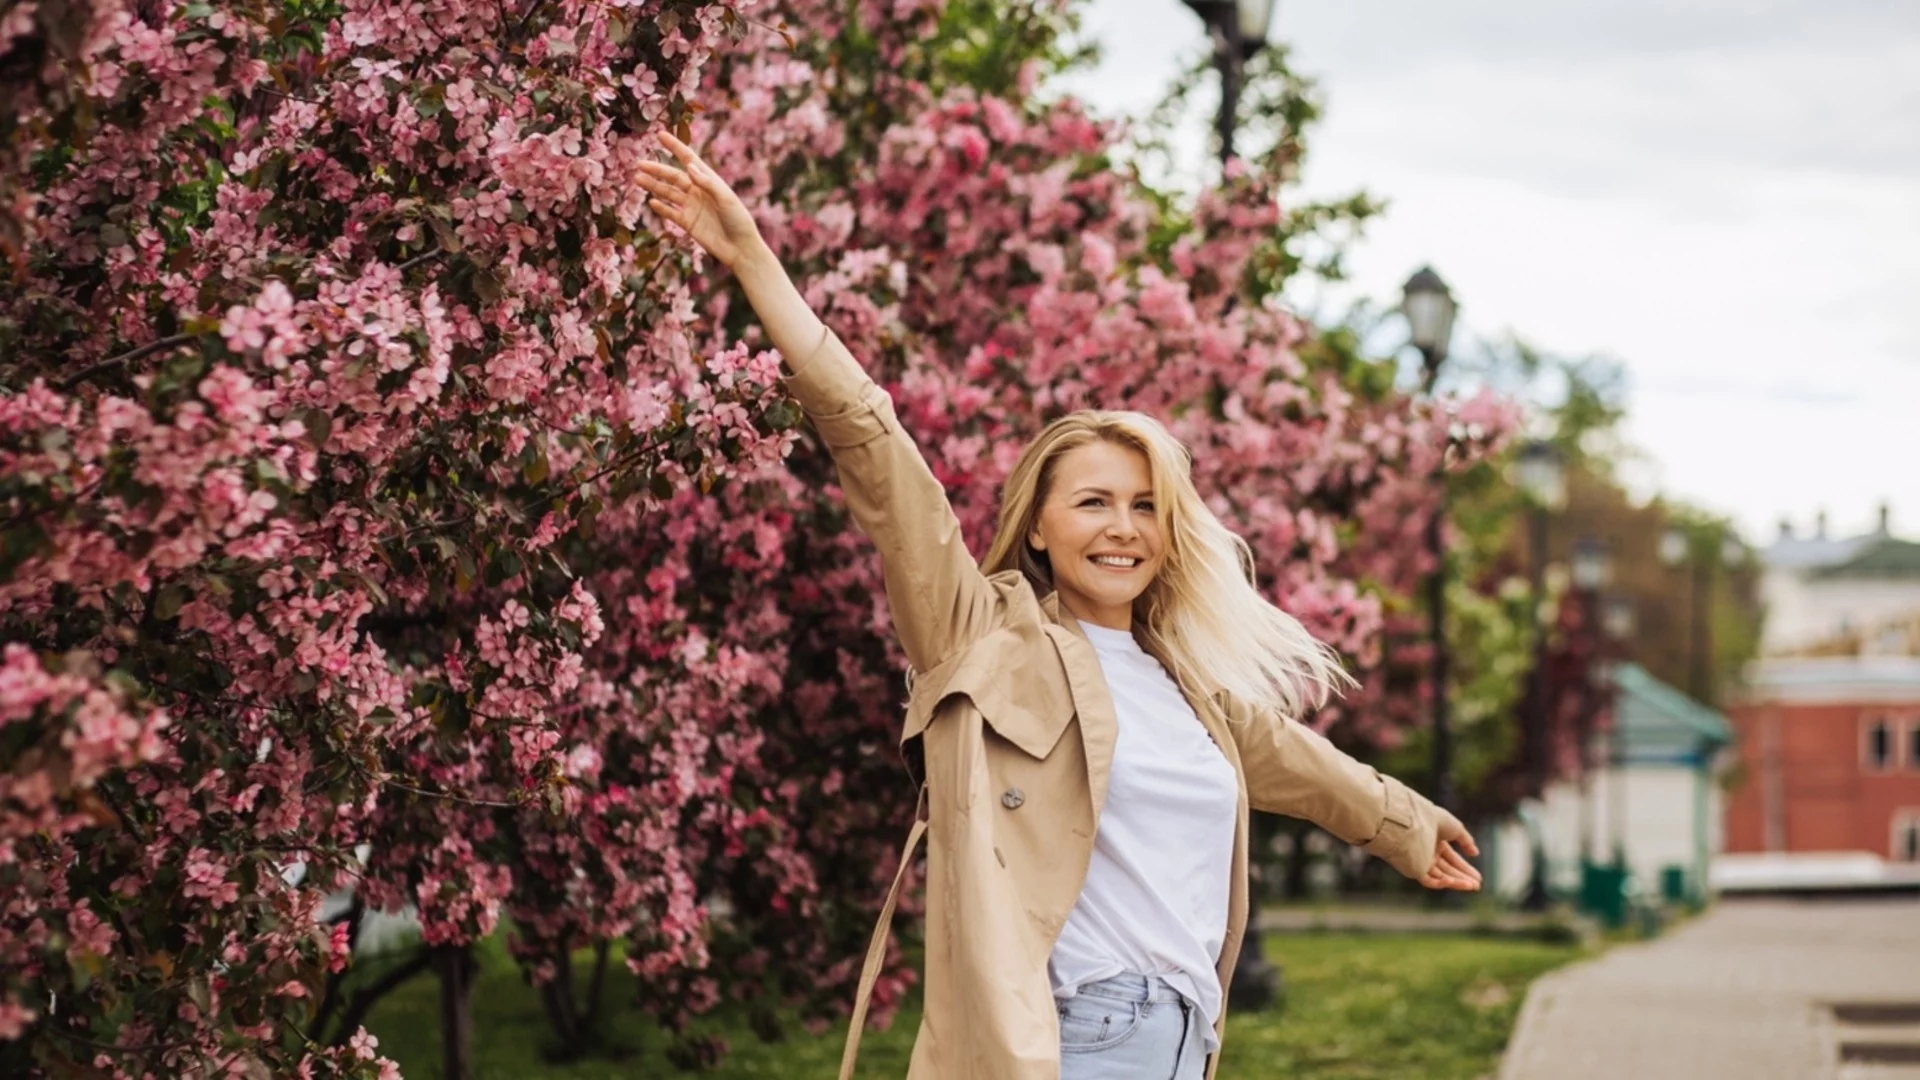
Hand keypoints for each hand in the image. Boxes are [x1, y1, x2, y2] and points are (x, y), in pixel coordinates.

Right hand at [634, 131, 764, 269]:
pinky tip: (651, 201)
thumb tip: (688, 166)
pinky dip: (661, 207)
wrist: (740, 249)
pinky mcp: (688, 223)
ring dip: (653, 186)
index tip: (660, 134)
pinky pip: (671, 212)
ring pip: (668, 193)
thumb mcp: (726, 198)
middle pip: (673, 176)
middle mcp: (698, 191)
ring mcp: (692, 207)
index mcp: (709, 180)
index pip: (688, 159)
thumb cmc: (739, 220)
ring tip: (637, 179)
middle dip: (657, 169)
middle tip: (639, 164)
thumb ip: (707, 183)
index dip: (675, 146)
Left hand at [1418, 813, 1482, 891]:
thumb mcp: (1456, 827)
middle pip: (1447, 870)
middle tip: (1477, 885)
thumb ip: (1466, 841)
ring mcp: (1420, 862)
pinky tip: (1456, 883)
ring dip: (1457, 882)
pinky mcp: (1413, 869)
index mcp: (1435, 841)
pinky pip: (1429, 881)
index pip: (1452, 858)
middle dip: (1463, 878)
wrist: (1414, 820)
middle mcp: (1427, 852)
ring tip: (1473, 886)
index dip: (1465, 868)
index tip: (1478, 877)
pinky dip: (1442, 883)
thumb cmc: (1433, 820)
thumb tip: (1475, 853)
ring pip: (1440, 877)